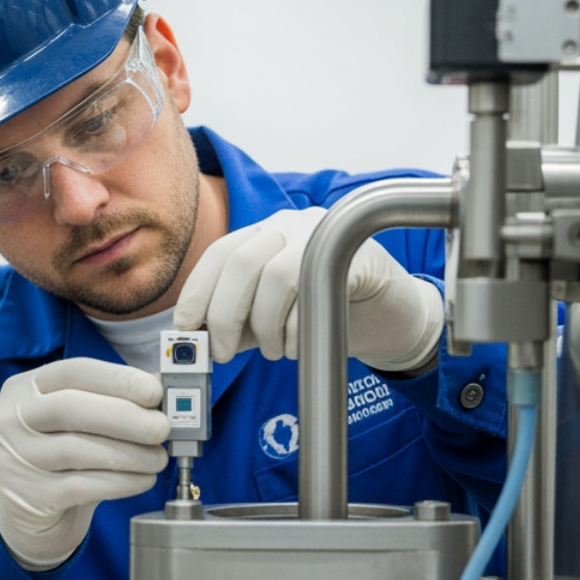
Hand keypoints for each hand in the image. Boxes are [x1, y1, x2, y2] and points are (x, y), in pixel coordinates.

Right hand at [0, 358, 169, 570]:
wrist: (25, 514)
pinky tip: (142, 480)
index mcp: (23, 389)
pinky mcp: (26, 498)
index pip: (71, 371)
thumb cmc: (57, 457)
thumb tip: (157, 388)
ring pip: (76, 450)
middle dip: (126, 417)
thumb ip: (107, 402)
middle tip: (161, 428)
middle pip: (70, 408)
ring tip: (157, 458)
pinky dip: (120, 482)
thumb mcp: (73, 422)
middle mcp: (8, 420)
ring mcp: (12, 460)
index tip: (154, 391)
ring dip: (129, 454)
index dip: (117, 379)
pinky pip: (81, 487)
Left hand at [174, 206, 443, 371]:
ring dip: (264, 327)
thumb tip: (199, 339)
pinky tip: (298, 347)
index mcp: (266, 233)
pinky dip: (296, 332)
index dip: (197, 291)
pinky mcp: (356, 257)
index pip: (220, 253)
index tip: (186, 328)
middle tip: (221, 353)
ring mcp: (325, 237)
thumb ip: (240, 320)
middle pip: (242, 262)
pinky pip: (314, 295)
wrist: (393, 310)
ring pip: (276, 278)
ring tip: (272, 351)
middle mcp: (292, 226)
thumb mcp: (274, 315)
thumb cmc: (327, 310)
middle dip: (224, 314)